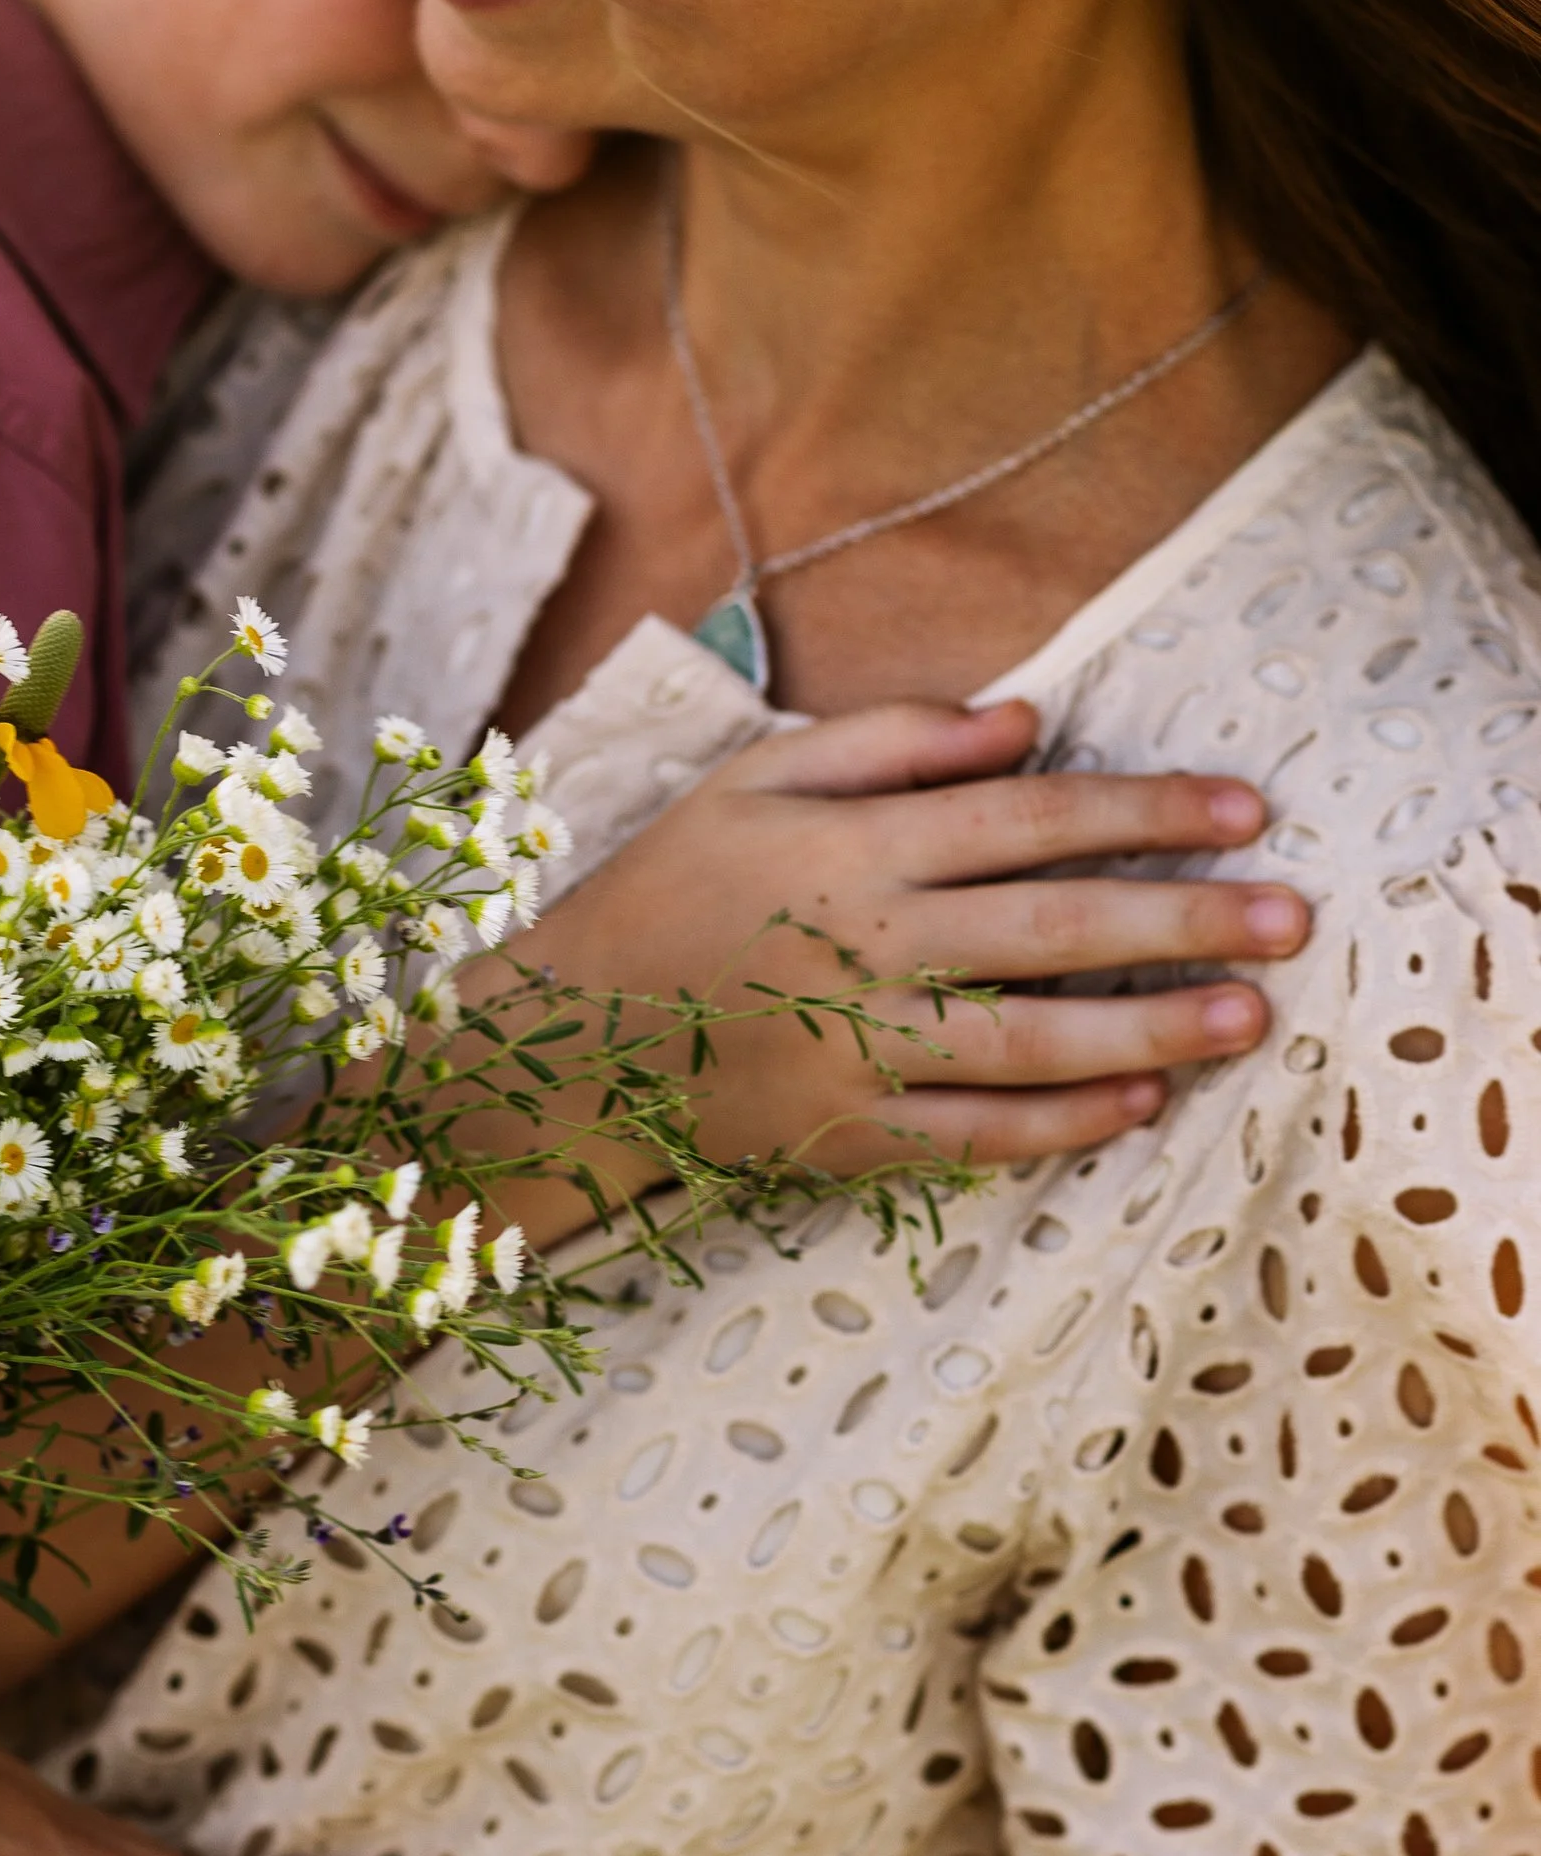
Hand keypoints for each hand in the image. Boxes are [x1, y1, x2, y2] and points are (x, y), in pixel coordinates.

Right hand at [521, 695, 1310, 1173]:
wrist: (566, 1039)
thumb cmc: (667, 891)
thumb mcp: (753, 781)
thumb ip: (887, 740)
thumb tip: (1023, 721)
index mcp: (850, 847)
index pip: (1026, 819)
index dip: (1142, 811)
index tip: (1242, 810)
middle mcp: (864, 947)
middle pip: (1052, 927)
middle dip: (1183, 919)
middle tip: (1289, 915)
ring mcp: (857, 1049)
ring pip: (1031, 1040)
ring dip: (1150, 1026)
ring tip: (1249, 1016)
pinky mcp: (847, 1134)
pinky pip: (976, 1135)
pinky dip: (1061, 1122)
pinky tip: (1138, 1102)